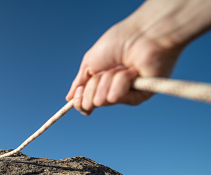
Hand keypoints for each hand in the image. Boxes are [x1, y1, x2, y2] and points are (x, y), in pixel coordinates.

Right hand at [66, 13, 182, 114]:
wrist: (141, 35)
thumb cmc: (118, 42)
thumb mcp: (90, 62)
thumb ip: (79, 82)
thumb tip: (69, 99)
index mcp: (101, 83)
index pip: (85, 103)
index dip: (80, 99)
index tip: (80, 90)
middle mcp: (113, 90)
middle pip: (91, 103)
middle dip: (93, 85)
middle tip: (105, 70)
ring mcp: (126, 95)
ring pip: (102, 100)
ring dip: (107, 80)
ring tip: (122, 66)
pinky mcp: (139, 96)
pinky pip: (116, 97)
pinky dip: (120, 81)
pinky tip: (132, 70)